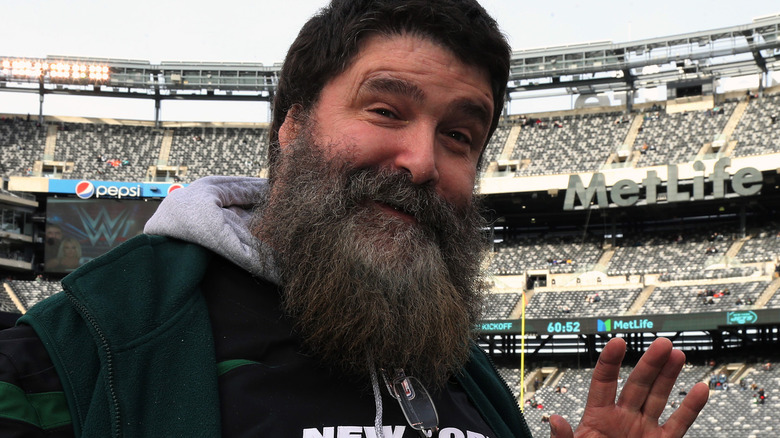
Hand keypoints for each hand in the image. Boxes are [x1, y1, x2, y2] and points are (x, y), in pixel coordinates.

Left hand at [549, 337, 708, 437]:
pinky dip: (690, 407)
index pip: (603, 382)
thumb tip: (555, 420)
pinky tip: (699, 388)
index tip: (617, 341)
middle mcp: (622, 419)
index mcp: (597, 418)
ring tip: (676, 354)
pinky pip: (679, 423)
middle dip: (650, 363)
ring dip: (669, 376)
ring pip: (658, 397)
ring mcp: (643, 430)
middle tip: (661, 343)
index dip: (610, 361)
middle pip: (637, 384)